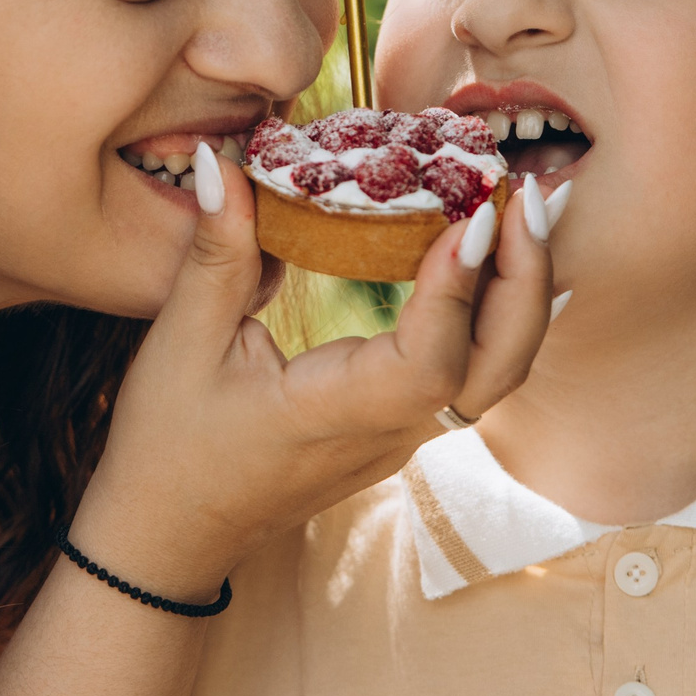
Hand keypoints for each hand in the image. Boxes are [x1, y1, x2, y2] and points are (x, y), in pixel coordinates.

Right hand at [68, 142, 556, 600]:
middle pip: (498, 370)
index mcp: (334, 415)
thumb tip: (221, 162)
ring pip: (497, 371)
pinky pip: (475, 370)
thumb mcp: (180, 342)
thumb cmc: (169, 447)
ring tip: (523, 206)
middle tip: (526, 191)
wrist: (172, 533)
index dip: (457, 292)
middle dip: (526, 279)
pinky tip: (504, 256)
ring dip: (521, 291)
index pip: (428, 365)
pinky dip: (500, 310)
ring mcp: (403, 435)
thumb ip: (215, 252)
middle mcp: (388, 432)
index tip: (470, 215)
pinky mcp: (402, 425)